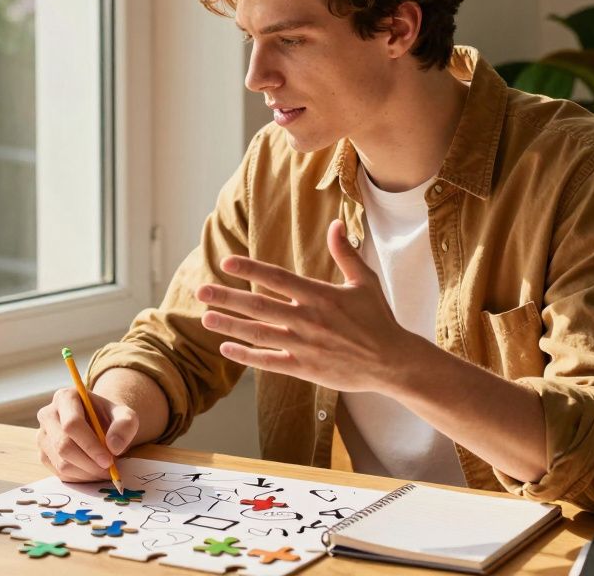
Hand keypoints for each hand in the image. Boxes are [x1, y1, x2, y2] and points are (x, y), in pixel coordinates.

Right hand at [35, 388, 138, 481]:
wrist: (99, 425)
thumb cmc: (110, 418)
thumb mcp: (126, 416)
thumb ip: (125, 426)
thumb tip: (114, 447)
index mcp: (65, 397)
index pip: (72, 424)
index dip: (90, 445)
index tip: (108, 460)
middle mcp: (48, 414)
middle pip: (63, 445)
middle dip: (89, 463)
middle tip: (108, 471)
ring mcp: (42, 435)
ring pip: (61, 463)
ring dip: (86, 473)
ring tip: (103, 471)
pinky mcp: (43, 454)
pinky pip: (59, 473)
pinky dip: (79, 478)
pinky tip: (92, 472)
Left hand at [198, 219, 424, 392]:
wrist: (392, 362)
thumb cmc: (378, 319)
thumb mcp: (364, 282)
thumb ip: (345, 253)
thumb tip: (337, 223)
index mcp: (320, 296)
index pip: (277, 279)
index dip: (250, 270)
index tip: (227, 263)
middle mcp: (308, 320)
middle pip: (259, 307)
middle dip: (227, 298)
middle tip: (202, 291)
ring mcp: (304, 346)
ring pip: (258, 334)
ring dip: (230, 326)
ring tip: (205, 318)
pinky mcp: (305, 369)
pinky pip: (269, 362)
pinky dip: (247, 356)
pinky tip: (227, 348)